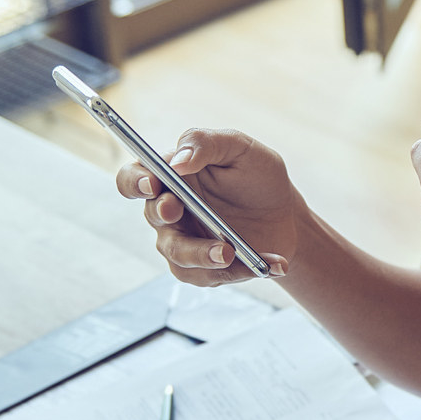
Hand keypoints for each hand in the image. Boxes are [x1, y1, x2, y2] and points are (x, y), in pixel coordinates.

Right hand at [114, 129, 299, 285]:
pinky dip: (240, 271)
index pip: (134, 177)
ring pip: (177, 254)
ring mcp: (184, 241)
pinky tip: (273, 263)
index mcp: (171, 176)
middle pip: (153, 216)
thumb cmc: (257, 175)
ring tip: (229, 252)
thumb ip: (206, 143)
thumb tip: (178, 161)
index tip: (153, 183)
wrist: (286, 214)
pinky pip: (207, 276)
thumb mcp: (239, 148)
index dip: (135, 181)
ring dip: (201, 254)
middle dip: (164, 214)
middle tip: (178, 210)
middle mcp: (170, 210)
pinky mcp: (204, 268)